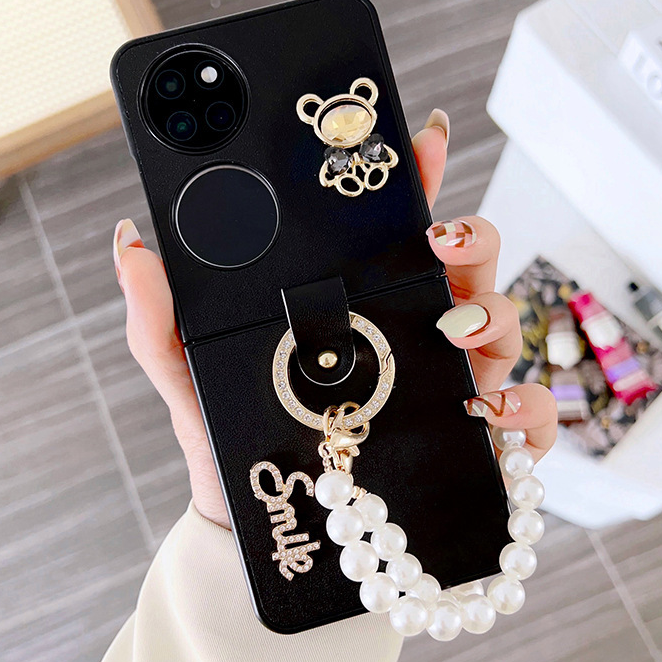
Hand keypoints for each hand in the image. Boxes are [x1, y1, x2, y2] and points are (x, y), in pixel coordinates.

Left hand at [112, 109, 556, 526]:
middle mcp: (414, 336)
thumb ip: (158, 313)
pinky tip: (488, 408)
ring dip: (495, 314)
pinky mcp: (475, 443)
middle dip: (471, 238)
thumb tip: (133, 243)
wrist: (263, 523)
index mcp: (361, 306)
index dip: (419, 180)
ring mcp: (450, 385)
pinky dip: (525, 409)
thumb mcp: (189, 371)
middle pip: (468, 264)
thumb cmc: (236, 440)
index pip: (399, 232)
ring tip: (453, 325)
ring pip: (503, 325)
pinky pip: (527, 419)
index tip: (420, 138)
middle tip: (438, 240)